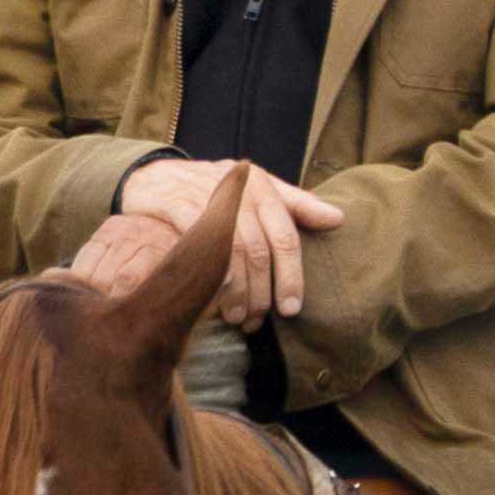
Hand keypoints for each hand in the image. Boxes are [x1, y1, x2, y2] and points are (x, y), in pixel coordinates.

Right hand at [91, 155, 345, 330]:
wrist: (155, 174)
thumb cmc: (215, 188)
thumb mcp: (257, 188)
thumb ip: (296, 205)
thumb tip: (338, 219)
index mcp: (263, 187)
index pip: (285, 237)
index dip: (291, 276)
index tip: (291, 308)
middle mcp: (239, 190)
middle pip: (259, 250)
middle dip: (262, 291)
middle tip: (259, 319)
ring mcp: (206, 196)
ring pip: (232, 252)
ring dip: (237, 291)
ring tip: (238, 318)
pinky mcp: (177, 205)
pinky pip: (199, 246)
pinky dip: (209, 276)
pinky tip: (212, 299)